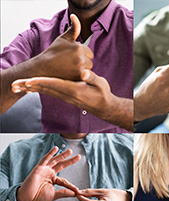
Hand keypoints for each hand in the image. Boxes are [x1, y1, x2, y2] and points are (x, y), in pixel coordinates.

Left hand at [11, 70, 133, 130]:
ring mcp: (65, 97)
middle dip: (29, 87)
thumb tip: (84, 74)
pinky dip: (39, 89)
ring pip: (45, 91)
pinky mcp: (65, 97)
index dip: (41, 82)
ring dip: (31, 88)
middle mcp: (67, 95)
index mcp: (75, 90)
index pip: (55, 85)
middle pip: (45, 89)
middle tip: (14, 85)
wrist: (103, 107)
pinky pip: (49, 92)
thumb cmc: (102, 94)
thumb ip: (92, 78)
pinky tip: (32, 88)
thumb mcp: (100, 84)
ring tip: (18, 86)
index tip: (28, 81)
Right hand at [16, 147, 80, 200]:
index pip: (64, 181)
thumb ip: (64, 193)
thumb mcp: (54, 195)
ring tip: (70, 151)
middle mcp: (49, 173)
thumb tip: (76, 193)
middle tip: (79, 156)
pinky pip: (45, 159)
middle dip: (70, 161)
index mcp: (53, 180)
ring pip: (55, 160)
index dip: (70, 186)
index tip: (77, 190)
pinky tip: (56, 148)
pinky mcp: (39, 168)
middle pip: (62, 165)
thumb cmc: (38, 198)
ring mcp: (44, 170)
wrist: (27, 199)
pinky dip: (50, 153)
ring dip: (63, 155)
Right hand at [22, 14, 92, 80]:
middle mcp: (81, 58)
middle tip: (71, 64)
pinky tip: (72, 75)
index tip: (72, 57)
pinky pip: (85, 78)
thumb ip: (73, 29)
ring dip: (83, 71)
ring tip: (71, 70)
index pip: (89, 53)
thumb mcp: (63, 39)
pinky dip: (81, 77)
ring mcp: (80, 69)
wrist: (43, 68)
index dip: (82, 55)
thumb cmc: (53, 53)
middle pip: (90, 63)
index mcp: (79, 48)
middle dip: (83, 63)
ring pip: (88, 70)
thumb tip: (75, 16)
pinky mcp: (78, 79)